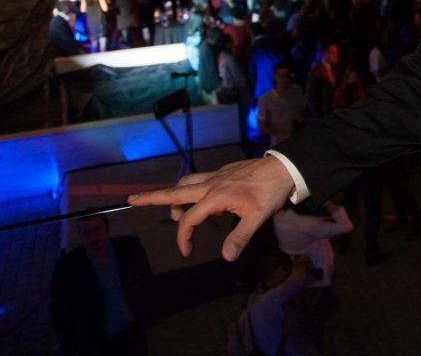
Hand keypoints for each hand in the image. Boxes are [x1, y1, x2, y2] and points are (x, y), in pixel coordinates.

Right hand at [128, 156, 294, 261]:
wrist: (283, 168)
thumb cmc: (270, 193)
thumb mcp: (258, 217)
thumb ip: (240, 237)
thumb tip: (226, 256)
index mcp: (216, 196)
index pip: (189, 219)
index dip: (183, 237)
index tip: (186, 252)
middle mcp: (211, 184)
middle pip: (175, 191)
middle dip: (152, 197)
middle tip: (131, 200)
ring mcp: (217, 175)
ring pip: (187, 182)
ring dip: (175, 194)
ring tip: (175, 210)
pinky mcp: (224, 172)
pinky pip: (201, 179)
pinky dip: (192, 189)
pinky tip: (201, 198)